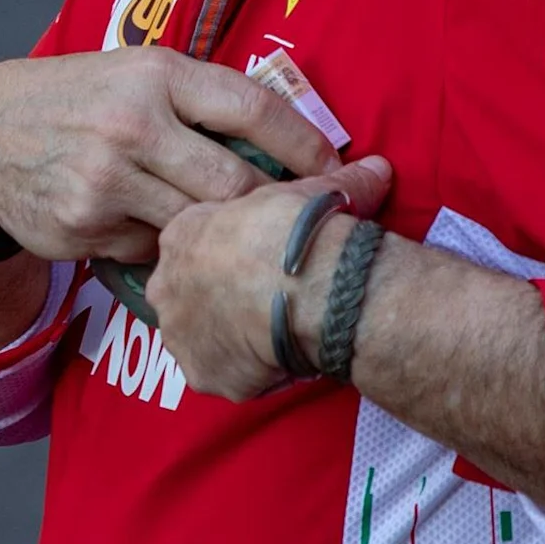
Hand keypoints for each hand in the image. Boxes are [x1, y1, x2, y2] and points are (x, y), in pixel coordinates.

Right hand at [0, 48, 341, 264]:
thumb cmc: (76, 99)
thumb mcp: (133, 72)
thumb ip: (199, 98)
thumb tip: (288, 138)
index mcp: (154, 75)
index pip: (253, 109)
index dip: (306, 145)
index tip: (339, 169)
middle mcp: (132, 126)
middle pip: (236, 184)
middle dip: (274, 207)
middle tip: (300, 219)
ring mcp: (106, 181)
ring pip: (197, 224)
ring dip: (216, 231)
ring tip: (230, 230)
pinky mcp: (85, 227)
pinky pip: (150, 248)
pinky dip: (160, 243)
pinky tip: (146, 225)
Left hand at [146, 156, 394, 401]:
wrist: (308, 287)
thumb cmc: (300, 231)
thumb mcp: (316, 193)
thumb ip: (339, 182)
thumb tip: (378, 167)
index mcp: (182, 235)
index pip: (197, 248)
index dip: (231, 259)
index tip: (264, 266)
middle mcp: (166, 285)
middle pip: (190, 296)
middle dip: (223, 301)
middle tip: (270, 303)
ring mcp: (180, 334)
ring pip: (203, 339)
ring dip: (233, 339)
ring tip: (278, 334)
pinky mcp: (202, 374)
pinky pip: (224, 376)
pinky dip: (249, 374)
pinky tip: (280, 360)